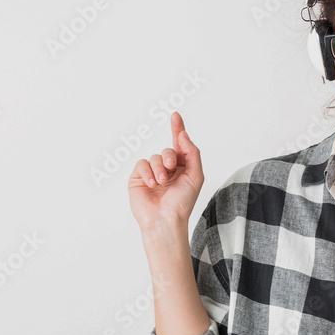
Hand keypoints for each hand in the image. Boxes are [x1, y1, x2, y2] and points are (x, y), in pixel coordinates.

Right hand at [128, 111, 203, 229]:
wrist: (165, 219)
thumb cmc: (182, 202)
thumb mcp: (195, 175)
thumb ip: (192, 153)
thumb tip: (183, 135)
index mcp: (183, 168)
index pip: (179, 145)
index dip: (177, 129)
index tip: (175, 115)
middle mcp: (167, 169)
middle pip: (168, 150)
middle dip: (170, 157)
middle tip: (171, 168)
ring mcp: (152, 173)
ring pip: (155, 156)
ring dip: (159, 168)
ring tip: (161, 183)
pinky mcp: (138, 177)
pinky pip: (142, 163)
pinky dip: (148, 172)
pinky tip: (152, 184)